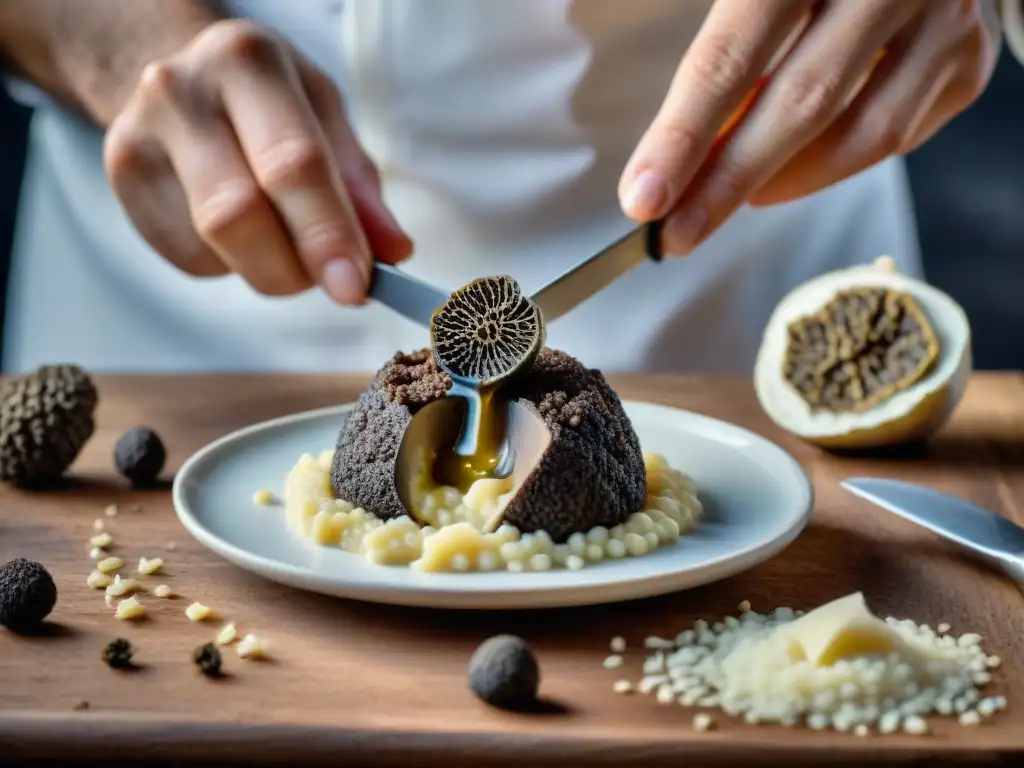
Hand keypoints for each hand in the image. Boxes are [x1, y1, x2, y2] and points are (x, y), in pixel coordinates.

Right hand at [103, 19, 411, 304]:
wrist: (182, 77)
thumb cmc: (270, 102)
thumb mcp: (327, 119)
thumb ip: (361, 188)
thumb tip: (393, 252)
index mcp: (249, 62)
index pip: (291, 163)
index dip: (326, 233)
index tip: (355, 286)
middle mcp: (181, 91)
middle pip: (237, 212)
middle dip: (295, 267)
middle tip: (335, 285)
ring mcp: (139, 136)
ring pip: (212, 244)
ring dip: (269, 267)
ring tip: (287, 238)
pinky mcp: (121, 180)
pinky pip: (190, 257)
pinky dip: (232, 264)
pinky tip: (240, 230)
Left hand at [619, 0, 1001, 254]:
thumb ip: (725, 56)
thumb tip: (674, 157)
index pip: (731, 56)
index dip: (683, 136)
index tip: (644, 198)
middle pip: (799, 103)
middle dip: (727, 182)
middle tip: (678, 233)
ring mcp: (944, 15)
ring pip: (862, 133)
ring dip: (787, 182)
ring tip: (735, 198)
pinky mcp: (971, 56)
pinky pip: (899, 137)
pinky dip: (838, 164)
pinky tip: (798, 164)